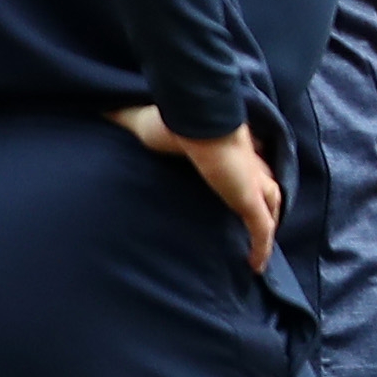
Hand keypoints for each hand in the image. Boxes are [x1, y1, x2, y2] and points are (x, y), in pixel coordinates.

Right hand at [111, 102, 280, 270]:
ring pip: (271, 205)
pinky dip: (262, 247)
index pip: (246, 159)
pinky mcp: (250, 198)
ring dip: (268, 224)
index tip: (239, 185)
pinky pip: (262, 229)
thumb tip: (104, 110)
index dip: (247, 172)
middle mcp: (245, 161)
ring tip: (259, 246)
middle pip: (266, 181)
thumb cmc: (170, 119)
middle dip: (265, 199)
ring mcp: (251, 180)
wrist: (191, 119)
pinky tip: (256, 266)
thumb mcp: (146, 123)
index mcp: (227, 142)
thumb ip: (126, 117)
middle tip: (257, 217)